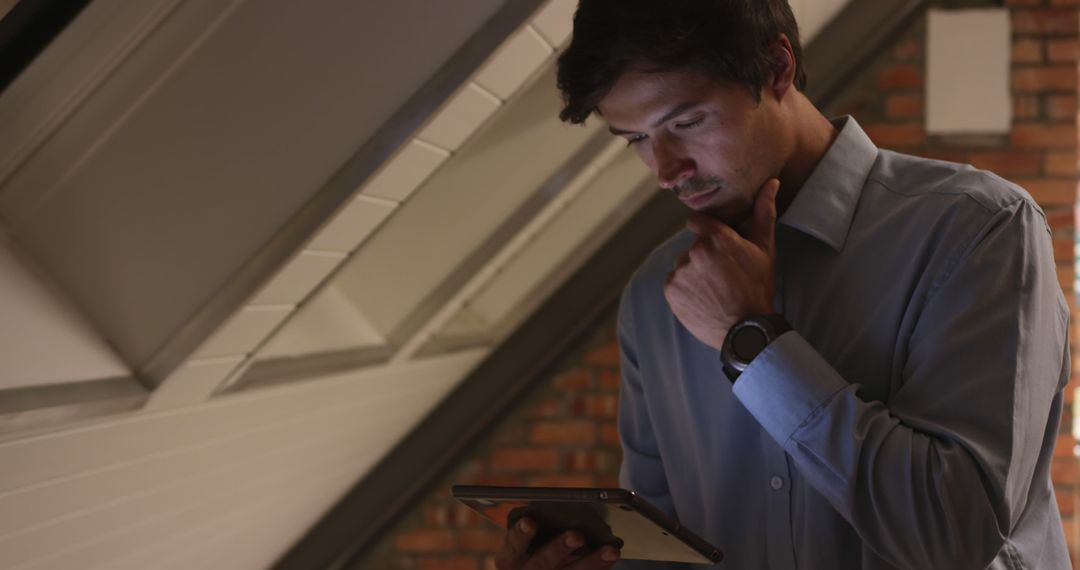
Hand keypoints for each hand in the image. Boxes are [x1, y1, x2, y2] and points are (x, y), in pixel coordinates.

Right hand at [495, 517, 620, 569]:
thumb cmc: (528, 546)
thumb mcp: (524, 540)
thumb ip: (537, 526)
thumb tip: (569, 510)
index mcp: (508, 557)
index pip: (513, 544)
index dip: (521, 533)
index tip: (531, 520)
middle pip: (543, 562)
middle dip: (560, 548)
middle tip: (577, 535)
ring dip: (591, 562)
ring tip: (611, 550)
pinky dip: (599, 567)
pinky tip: (612, 555)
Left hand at [664, 178, 779, 349]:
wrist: (746, 330)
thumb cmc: (758, 287)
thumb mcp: (764, 249)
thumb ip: (763, 213)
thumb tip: (771, 182)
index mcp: (716, 237)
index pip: (697, 221)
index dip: (707, 231)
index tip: (717, 246)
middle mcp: (694, 251)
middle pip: (692, 246)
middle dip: (704, 256)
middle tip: (723, 275)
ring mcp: (680, 272)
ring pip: (683, 265)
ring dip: (694, 273)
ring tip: (714, 289)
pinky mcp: (671, 290)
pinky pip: (675, 282)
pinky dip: (685, 289)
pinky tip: (704, 298)